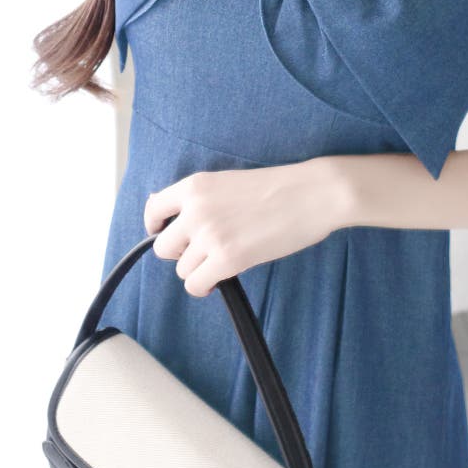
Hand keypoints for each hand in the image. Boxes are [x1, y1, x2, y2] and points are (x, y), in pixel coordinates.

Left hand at [143, 157, 355, 296]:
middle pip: (163, 247)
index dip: (156, 227)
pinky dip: (205, 286)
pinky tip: (220, 279)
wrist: (313, 193)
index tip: (162, 234)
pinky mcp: (227, 259)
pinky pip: (196, 284)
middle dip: (182, 253)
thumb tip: (179, 219)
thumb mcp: (231, 182)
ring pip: (181, 269)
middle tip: (206, 251)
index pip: (154, 208)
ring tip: (223, 261)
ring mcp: (209, 235)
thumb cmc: (282, 187)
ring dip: (200, 269)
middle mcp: (195, 209)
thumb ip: (203, 199)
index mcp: (196, 185)